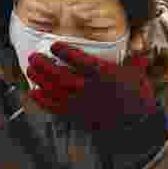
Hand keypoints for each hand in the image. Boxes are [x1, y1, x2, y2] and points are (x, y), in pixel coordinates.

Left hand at [26, 44, 155, 131]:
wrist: (136, 123)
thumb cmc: (137, 95)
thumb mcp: (137, 72)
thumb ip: (133, 58)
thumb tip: (137, 45)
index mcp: (103, 74)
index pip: (80, 61)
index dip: (65, 52)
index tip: (54, 45)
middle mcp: (89, 88)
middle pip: (60, 76)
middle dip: (44, 66)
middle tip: (33, 57)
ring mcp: (81, 103)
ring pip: (55, 91)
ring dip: (40, 80)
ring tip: (30, 70)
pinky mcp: (77, 115)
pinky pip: (55, 108)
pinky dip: (43, 101)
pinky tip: (33, 93)